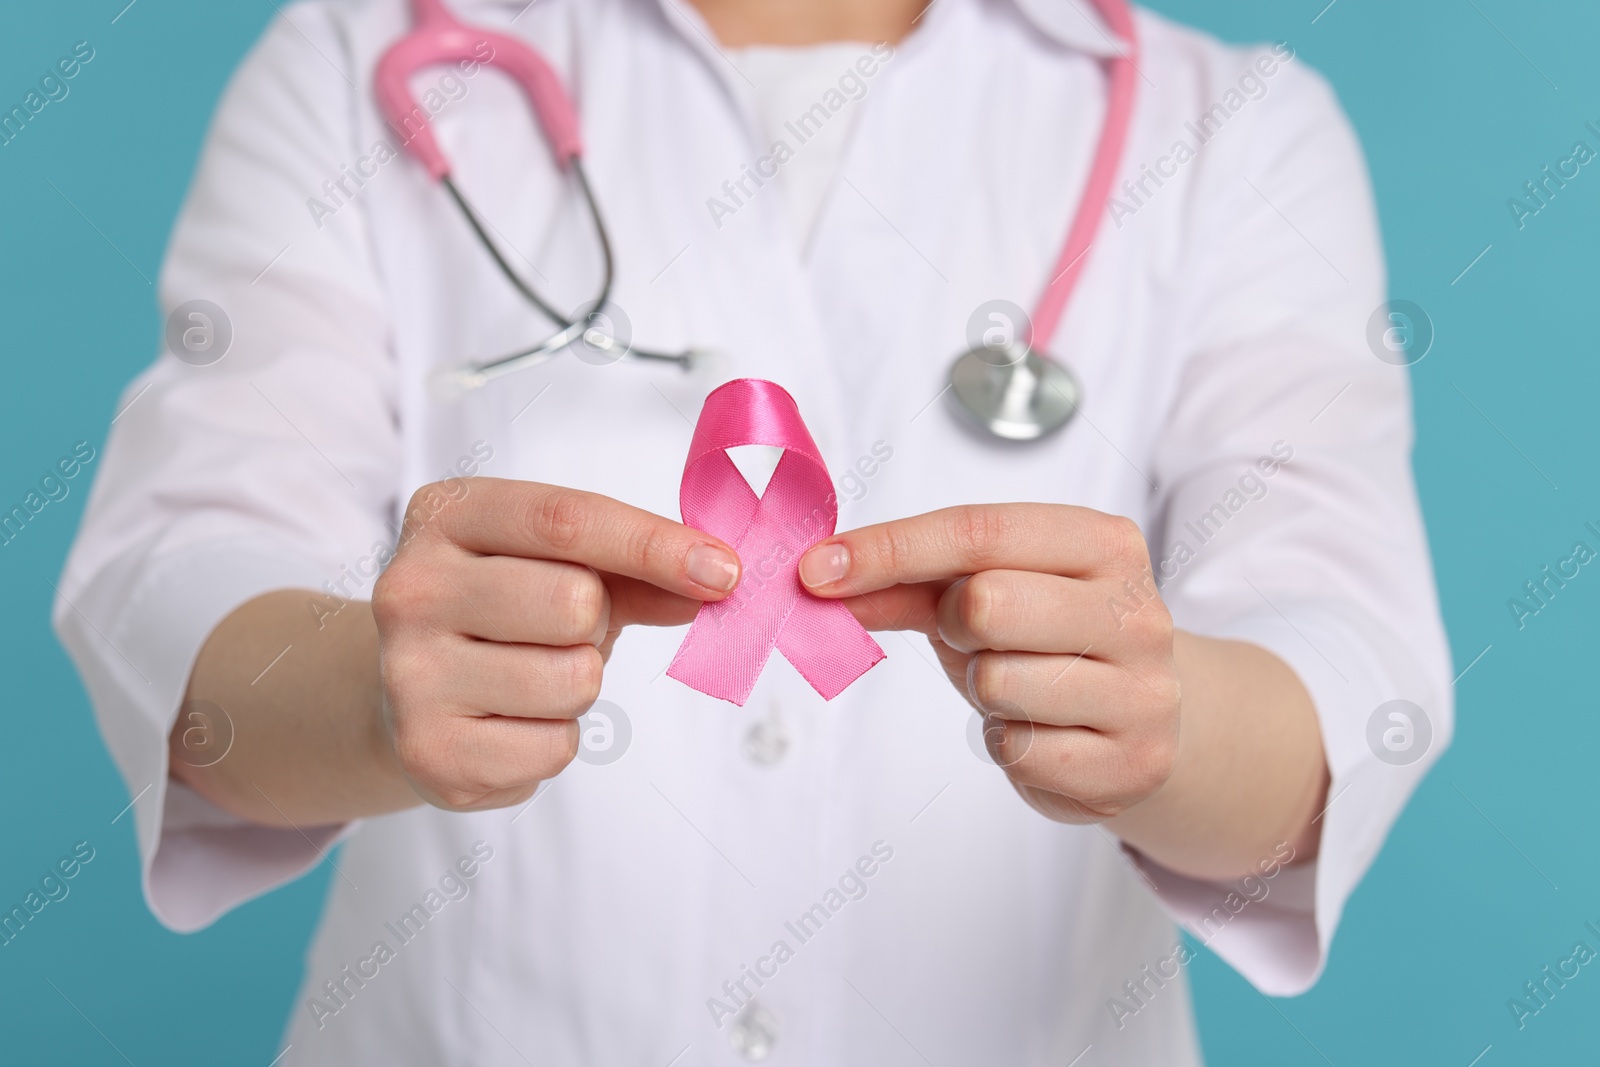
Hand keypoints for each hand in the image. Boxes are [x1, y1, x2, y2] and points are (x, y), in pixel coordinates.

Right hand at [372, 478, 740, 811]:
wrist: (399, 695)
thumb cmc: (501, 614)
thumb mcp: (558, 565)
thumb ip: (636, 568)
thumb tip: (717, 581)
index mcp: (446, 515)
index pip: (566, 519)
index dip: (655, 544)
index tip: (725, 570)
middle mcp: (411, 586)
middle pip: (575, 602)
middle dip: (599, 623)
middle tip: (563, 631)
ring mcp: (410, 672)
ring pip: (573, 680)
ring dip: (579, 686)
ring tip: (531, 677)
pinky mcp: (427, 750)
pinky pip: (553, 747)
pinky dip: (554, 740)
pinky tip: (510, 723)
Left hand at [798, 504, 1179, 825]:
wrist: (1146, 721)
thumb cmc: (1052, 641)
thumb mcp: (985, 593)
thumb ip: (906, 581)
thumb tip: (822, 578)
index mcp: (1104, 544)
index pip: (979, 531)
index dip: (890, 548)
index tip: (818, 568)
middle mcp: (1137, 611)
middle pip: (987, 602)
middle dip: (957, 625)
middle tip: (975, 638)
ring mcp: (1144, 691)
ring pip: (998, 681)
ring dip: (984, 689)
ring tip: (1019, 686)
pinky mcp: (1132, 763)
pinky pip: (1018, 750)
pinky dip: (1007, 742)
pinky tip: (1039, 731)